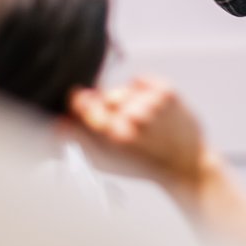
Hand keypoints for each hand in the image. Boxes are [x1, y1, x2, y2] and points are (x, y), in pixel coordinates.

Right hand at [69, 77, 208, 185]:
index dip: (80, 102)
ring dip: (125, 101)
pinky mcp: (168, 92)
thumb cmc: (144, 166)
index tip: (79, 99)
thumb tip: (60, 122)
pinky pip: (140, 80)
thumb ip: (80, 141)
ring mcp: (154, 103)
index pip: (84, 105)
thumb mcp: (106, 162)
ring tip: (139, 120)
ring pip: (123, 89)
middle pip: (105, 96)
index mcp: (117, 135)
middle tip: (119, 120)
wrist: (185, 164)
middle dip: (106, 105)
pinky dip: (141, 90)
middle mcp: (136, 116)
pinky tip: (149, 108)